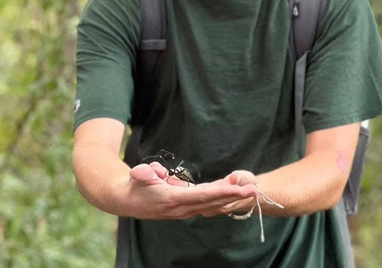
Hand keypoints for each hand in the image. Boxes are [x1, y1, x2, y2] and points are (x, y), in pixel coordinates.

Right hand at [125, 163, 258, 219]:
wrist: (128, 201)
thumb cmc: (134, 186)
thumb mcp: (136, 177)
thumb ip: (143, 174)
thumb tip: (150, 172)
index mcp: (174, 200)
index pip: (203, 196)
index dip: (222, 192)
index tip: (239, 189)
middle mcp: (183, 208)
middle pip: (214, 202)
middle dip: (234, 196)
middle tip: (253, 188)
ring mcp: (186, 209)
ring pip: (213, 204)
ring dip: (231, 196)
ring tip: (248, 187)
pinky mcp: (186, 207)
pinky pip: (208, 203)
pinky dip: (222, 197)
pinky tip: (233, 190)